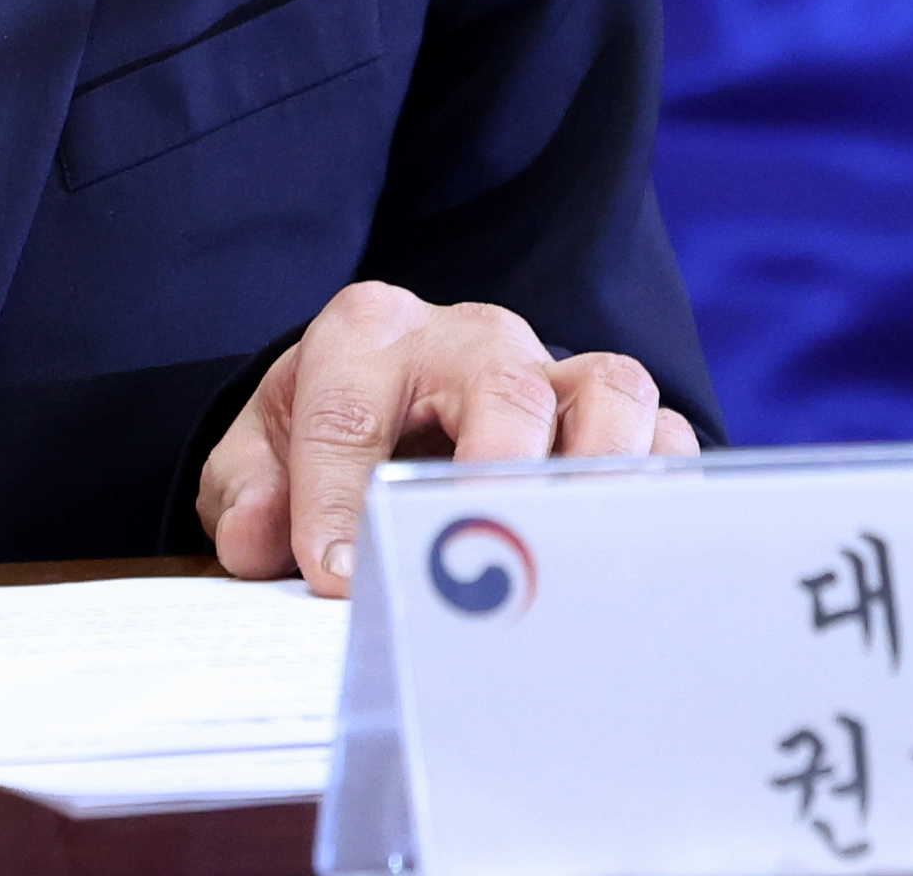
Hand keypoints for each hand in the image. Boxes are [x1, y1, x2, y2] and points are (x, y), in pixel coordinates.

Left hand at [199, 282, 696, 596]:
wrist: (387, 403)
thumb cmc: (330, 433)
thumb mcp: (263, 455)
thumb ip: (248, 493)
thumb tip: (261, 534)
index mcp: (367, 335)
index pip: (349, 406)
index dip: (336, 495)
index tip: (336, 577)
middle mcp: (469, 339)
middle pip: (499, 380)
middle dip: (492, 464)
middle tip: (481, 541)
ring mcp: (553, 371)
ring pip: (606, 387)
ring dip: (599, 469)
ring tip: (579, 545)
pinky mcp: (616, 417)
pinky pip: (664, 433)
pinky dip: (659, 487)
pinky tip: (636, 551)